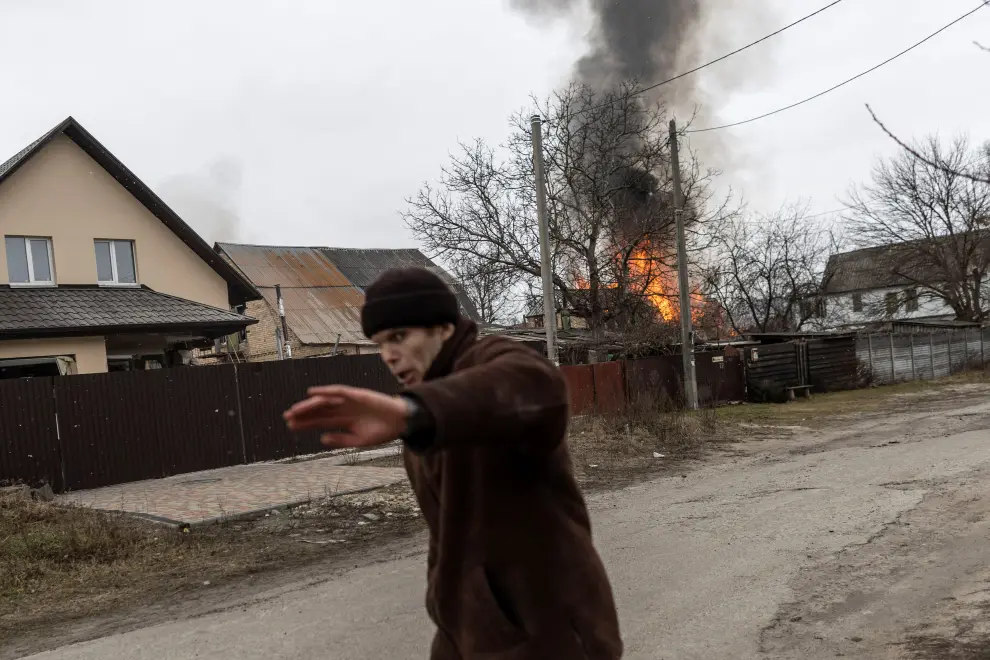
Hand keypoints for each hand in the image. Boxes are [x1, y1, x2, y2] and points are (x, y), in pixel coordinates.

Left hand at [283, 385, 408, 447]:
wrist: (401, 422)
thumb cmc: (382, 431)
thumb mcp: (359, 441)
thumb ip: (341, 440)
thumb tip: (322, 438)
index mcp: (344, 421)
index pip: (320, 421)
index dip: (305, 423)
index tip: (291, 426)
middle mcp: (343, 409)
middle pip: (319, 411)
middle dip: (303, 414)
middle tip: (286, 418)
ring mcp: (349, 401)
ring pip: (324, 401)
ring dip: (309, 405)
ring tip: (295, 410)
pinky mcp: (357, 394)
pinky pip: (338, 391)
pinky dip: (325, 391)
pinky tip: (312, 393)